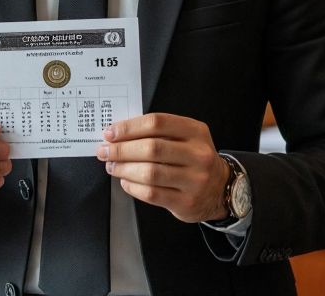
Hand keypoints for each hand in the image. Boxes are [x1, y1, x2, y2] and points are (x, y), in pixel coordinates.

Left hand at [96, 113, 229, 222]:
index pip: (157, 123)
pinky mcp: (186, 202)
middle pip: (151, 148)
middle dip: (121, 149)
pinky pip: (151, 194)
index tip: (111, 132)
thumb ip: (158, 133)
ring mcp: (194, 180)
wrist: (220, 189)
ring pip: (150, 173)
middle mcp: (198, 154)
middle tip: (105, 151)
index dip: (129, 127)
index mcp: (195, 131)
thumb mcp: (186, 138)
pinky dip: (132, 187)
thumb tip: (119, 134)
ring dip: (124, 169)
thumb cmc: (194, 159)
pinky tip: (125, 181)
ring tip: (112, 166)